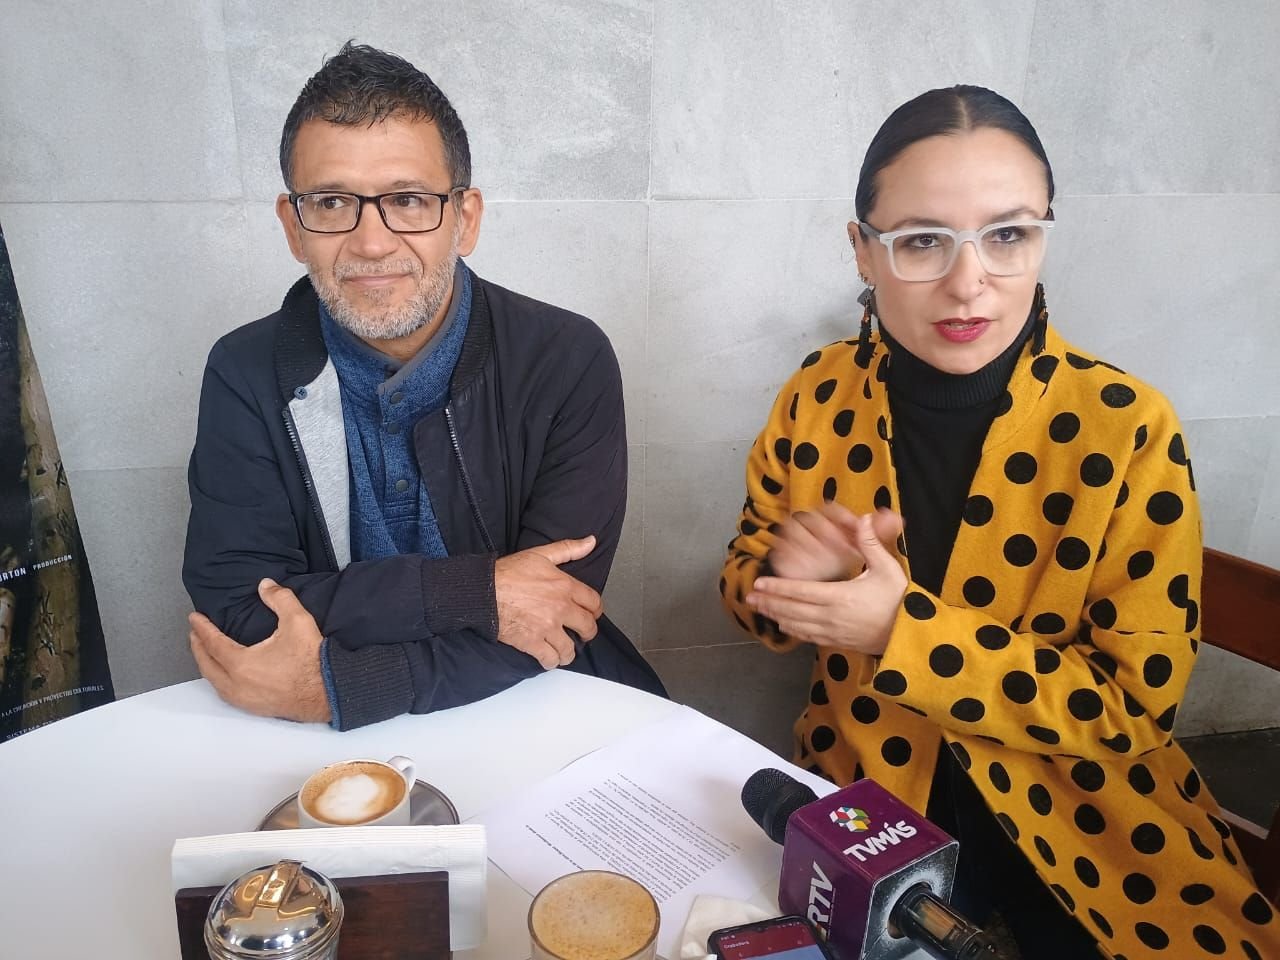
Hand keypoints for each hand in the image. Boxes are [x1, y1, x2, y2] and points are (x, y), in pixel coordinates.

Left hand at [188, 578, 331, 722]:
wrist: (328, 692)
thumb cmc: (312, 660)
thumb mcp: (297, 621)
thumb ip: (280, 598)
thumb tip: (265, 585)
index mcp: (241, 663)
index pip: (212, 643)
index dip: (202, 628)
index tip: (194, 618)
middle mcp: (236, 684)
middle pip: (207, 664)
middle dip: (198, 647)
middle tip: (195, 633)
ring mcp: (243, 699)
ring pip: (214, 681)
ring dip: (206, 664)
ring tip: (205, 652)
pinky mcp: (253, 707)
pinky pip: (225, 692)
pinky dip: (218, 680)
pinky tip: (223, 675)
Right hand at [494, 536, 603, 669]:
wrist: (483, 592)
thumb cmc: (507, 573)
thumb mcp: (540, 554)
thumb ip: (568, 549)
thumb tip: (591, 541)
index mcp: (565, 586)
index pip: (594, 603)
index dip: (595, 610)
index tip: (592, 614)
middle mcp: (560, 608)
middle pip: (588, 627)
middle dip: (587, 633)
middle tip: (582, 634)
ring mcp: (547, 627)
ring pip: (570, 649)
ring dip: (569, 652)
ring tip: (564, 650)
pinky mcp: (532, 642)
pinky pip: (551, 659)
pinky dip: (552, 661)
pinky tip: (549, 658)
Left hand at [747, 513, 907, 655]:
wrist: (910, 635)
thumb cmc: (900, 600)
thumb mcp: (887, 569)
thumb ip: (871, 544)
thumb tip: (862, 518)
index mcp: (840, 597)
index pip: (800, 592)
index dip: (777, 587)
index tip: (759, 583)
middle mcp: (831, 616)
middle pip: (792, 609)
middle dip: (769, 602)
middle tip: (749, 597)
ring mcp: (833, 632)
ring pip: (796, 625)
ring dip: (776, 616)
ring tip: (760, 609)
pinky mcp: (838, 642)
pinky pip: (808, 637)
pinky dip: (793, 630)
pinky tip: (784, 625)